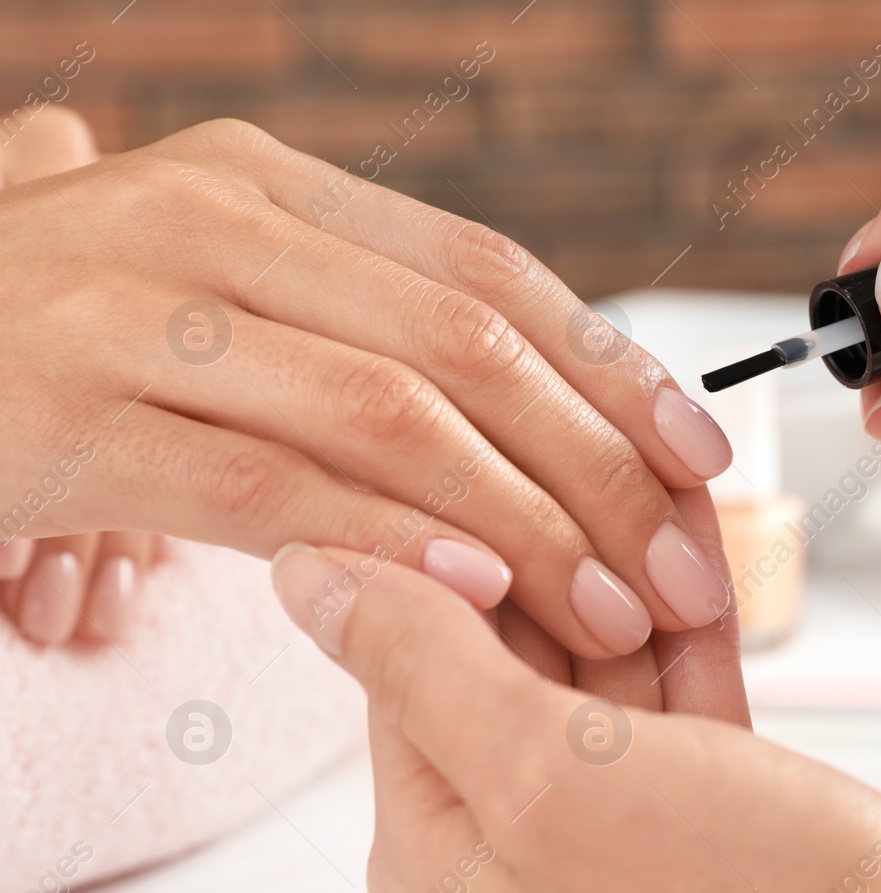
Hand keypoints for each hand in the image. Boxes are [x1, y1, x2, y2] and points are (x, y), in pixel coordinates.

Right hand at [1, 117, 733, 659]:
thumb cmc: (72, 338)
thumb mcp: (228, 296)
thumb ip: (363, 331)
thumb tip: (547, 411)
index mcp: (271, 184)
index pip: (490, 273)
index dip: (613, 369)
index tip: (701, 458)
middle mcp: (211, 220)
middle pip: (467, 350)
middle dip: (601, 471)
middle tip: (685, 568)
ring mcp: (133, 313)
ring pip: (389, 418)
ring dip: (526, 527)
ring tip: (609, 612)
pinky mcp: (74, 420)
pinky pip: (271, 488)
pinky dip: (392, 544)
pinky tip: (477, 598)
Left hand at [269, 490, 880, 892]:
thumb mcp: (565, 783)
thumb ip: (433, 666)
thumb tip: (317, 560)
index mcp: (443, 840)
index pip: (391, 636)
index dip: (446, 531)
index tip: (500, 450)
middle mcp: (509, 836)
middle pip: (494, 633)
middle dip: (561, 549)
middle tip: (632, 485)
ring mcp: (611, 817)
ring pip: (590, 642)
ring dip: (644, 574)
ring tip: (701, 539)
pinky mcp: (702, 802)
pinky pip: (669, 680)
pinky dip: (697, 624)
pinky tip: (732, 581)